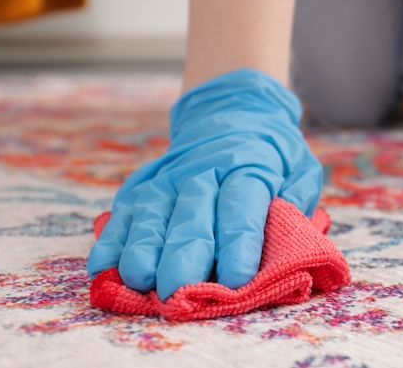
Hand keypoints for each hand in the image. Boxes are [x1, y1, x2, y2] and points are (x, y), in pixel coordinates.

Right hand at [87, 69, 323, 299]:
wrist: (234, 112)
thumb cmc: (273, 156)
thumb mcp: (300, 168)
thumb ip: (298, 200)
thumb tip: (292, 231)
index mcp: (249, 168)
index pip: (242, 207)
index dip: (238, 243)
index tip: (236, 278)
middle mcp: (204, 171)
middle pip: (192, 215)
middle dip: (184, 254)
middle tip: (178, 290)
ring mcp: (169, 178)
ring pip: (152, 214)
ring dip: (142, 248)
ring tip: (139, 279)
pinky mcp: (143, 185)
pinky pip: (123, 213)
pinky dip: (111, 240)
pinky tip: (102, 266)